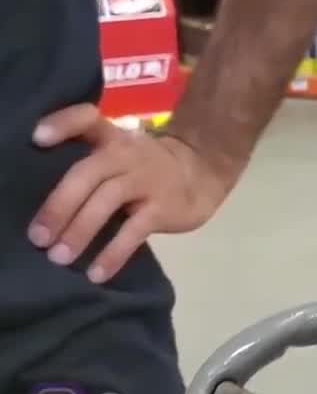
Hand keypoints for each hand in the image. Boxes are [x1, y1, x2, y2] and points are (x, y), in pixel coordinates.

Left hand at [28, 104, 234, 283]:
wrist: (203, 174)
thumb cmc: (146, 169)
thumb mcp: (120, 152)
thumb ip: (87, 164)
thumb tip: (43, 207)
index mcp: (112, 139)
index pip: (87, 120)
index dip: (62, 125)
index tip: (37, 138)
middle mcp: (127, 154)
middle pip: (88, 172)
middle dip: (59, 205)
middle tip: (37, 237)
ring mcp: (147, 180)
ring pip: (107, 200)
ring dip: (80, 230)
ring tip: (59, 257)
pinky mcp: (163, 207)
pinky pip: (134, 231)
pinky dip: (113, 253)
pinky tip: (97, 273)